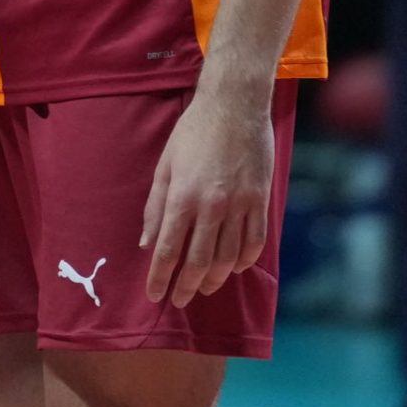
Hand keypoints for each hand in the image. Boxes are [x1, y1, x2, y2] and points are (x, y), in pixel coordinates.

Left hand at [140, 81, 273, 307]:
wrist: (234, 105)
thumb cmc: (193, 131)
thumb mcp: (165, 164)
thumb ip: (156, 206)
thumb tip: (146, 242)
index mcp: (182, 196)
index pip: (168, 250)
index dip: (160, 277)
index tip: (155, 295)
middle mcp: (211, 206)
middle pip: (198, 261)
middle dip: (185, 286)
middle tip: (179, 300)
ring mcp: (239, 205)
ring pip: (227, 258)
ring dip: (214, 278)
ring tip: (204, 287)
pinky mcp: (260, 200)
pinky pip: (254, 242)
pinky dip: (244, 261)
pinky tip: (235, 267)